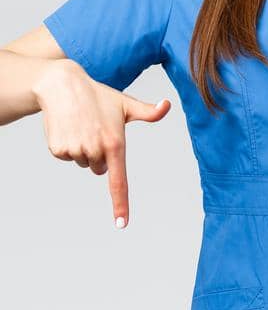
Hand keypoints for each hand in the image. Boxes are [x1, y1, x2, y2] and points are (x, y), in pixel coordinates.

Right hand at [32, 60, 171, 228]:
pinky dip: (67, 145)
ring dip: (83, 149)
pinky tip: (69, 127)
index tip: (121, 224)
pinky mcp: (57, 149)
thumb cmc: (99, 96)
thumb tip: (167, 105)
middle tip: (96, 130)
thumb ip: (149, 112)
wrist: (63, 85)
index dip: (121, 204)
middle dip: (100, 154)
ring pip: (83, 162)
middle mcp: (95, 150)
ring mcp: (75, 150)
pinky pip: (66, 157)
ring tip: (82, 126)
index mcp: (116, 144)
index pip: (119, 182)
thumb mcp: (126, 104)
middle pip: (100, 169)